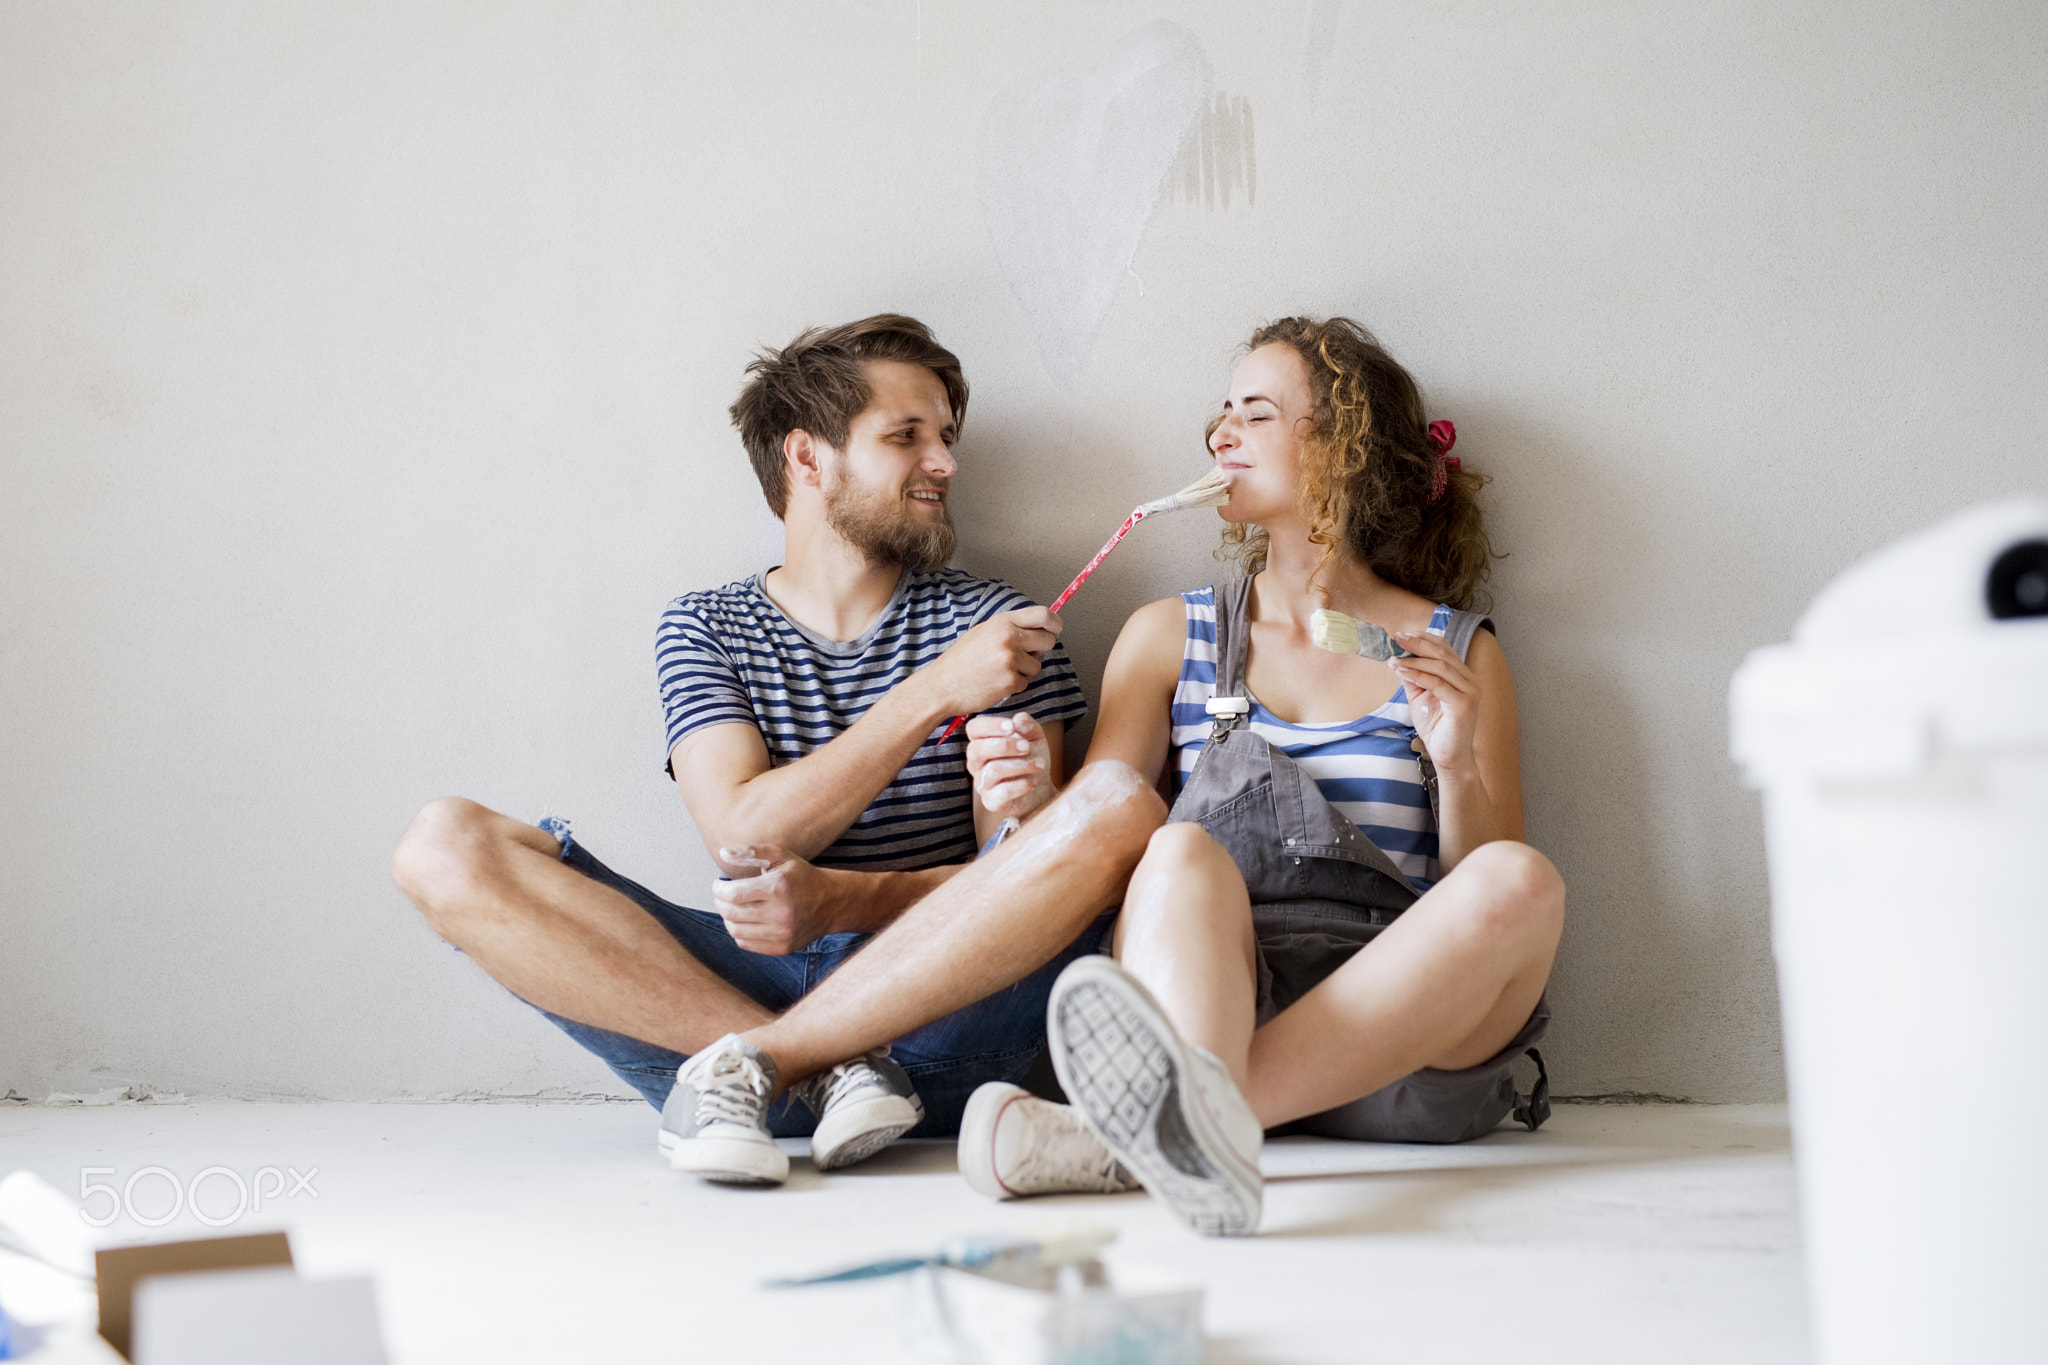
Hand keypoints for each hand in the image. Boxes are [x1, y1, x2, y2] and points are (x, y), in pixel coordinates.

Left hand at [711, 844, 838, 955]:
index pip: (734, 894)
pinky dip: (739, 932)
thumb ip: (752, 852)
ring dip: (728, 918)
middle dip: (720, 902)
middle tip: (722, 895)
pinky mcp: (782, 948)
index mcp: (778, 888)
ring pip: (736, 931)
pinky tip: (745, 920)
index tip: (718, 885)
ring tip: (733, 907)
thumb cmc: (802, 877)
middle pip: (731, 914)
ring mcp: (782, 934)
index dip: (719, 890)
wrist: (832, 903)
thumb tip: (724, 853)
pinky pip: (746, 944)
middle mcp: (780, 914)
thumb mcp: (781, 856)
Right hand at [918, 608, 1061, 717]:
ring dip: (1023, 671)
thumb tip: (1037, 629)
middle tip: (1023, 656)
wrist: (942, 685)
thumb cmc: (961, 660)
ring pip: (1036, 666)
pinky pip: (1024, 683)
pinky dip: (1013, 686)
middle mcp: (1008, 638)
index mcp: (1002, 622)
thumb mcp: (983, 632)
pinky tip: (994, 683)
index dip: (1054, 622)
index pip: (1042, 614)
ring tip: (999, 671)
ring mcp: (1010, 660)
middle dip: (1040, 650)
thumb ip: (1010, 628)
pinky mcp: (1010, 681)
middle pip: (1047, 641)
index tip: (1055, 629)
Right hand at [965, 712, 1054, 819]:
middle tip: (1027, 747)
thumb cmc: (1031, 758)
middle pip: (976, 750)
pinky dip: (1021, 785)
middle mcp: (977, 762)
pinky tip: (1034, 781)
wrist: (1042, 788)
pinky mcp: (992, 801)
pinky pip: (1002, 792)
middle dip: (1004, 746)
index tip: (1012, 726)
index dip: (990, 725)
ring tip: (1039, 764)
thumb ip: (1027, 725)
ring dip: (1020, 765)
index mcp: (982, 742)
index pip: (974, 729)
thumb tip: (1018, 720)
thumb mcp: (1034, 736)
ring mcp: (982, 783)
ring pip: (993, 770)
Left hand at [1390, 631, 1481, 773]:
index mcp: (1462, 675)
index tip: (1401, 635)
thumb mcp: (1420, 697)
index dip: (1423, 638)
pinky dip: (1418, 676)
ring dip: (1414, 661)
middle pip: (1442, 653)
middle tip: (1396, 637)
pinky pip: (1438, 684)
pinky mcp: (1464, 703)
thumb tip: (1397, 659)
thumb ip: (1413, 678)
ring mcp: (1470, 691)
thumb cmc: (1436, 727)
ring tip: (1394, 659)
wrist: (1447, 756)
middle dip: (1417, 644)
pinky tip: (1402, 672)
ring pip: (1440, 667)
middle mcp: (1470, 680)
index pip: (1444, 648)